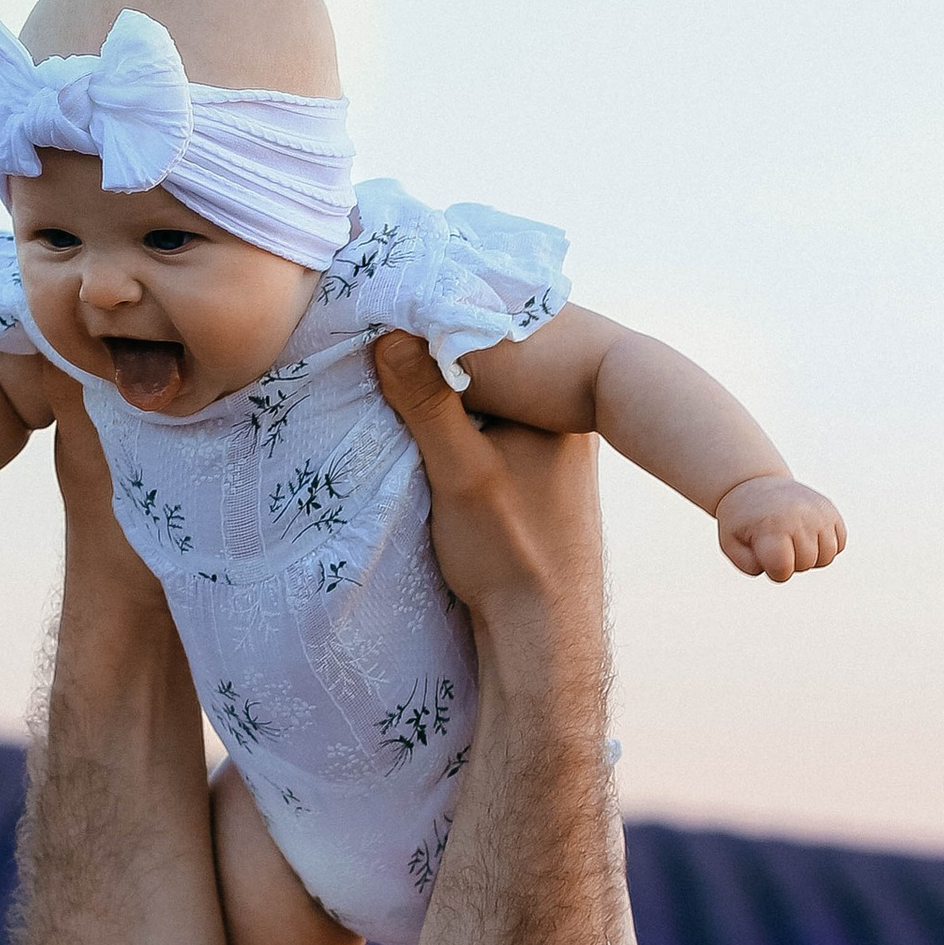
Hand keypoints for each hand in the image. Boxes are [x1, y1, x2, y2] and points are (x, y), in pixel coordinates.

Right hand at [372, 333, 604, 649]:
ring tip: (389, 365)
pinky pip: (484, 431)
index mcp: (560, 408)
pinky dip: (452, 424)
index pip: (497, 344)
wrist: (542, 637)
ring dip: (442, 393)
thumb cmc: (514, 556)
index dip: (446, 322)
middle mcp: (561, 421)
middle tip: (382, 328)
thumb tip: (388, 334)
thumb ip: (428, 405)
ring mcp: (546, 451)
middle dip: (439, 356)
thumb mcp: (461, 473)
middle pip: (489, 371)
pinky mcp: (528, 478)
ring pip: (484, 402)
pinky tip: (415, 421)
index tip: (396, 307)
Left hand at [717, 475, 845, 582]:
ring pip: (827, 556)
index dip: (773, 571)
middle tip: (776, 542)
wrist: (755, 485)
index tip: (764, 554)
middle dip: (790, 562)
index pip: (783, 570)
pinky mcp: (830, 509)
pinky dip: (825, 545)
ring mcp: (817, 512)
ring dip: (810, 556)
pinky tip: (807, 534)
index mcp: (771, 526)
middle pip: (805, 564)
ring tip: (792, 540)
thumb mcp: (731, 543)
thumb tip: (780, 568)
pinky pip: (839, 543)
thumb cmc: (742, 520)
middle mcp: (799, 516)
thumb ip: (749, 565)